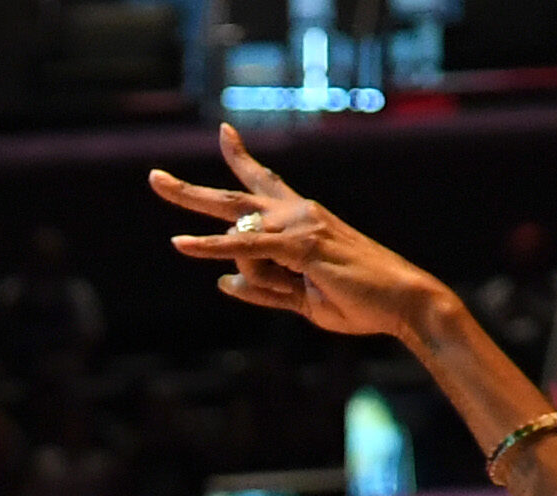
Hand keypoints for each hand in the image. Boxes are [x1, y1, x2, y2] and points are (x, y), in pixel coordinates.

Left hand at [153, 127, 454, 341]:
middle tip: (153, 177)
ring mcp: (301, 226)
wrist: (402, 303)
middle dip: (190, 192)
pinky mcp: (301, 246)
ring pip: (243, 244)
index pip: (265, 183)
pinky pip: (245, 247)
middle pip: (234, 199)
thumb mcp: (300, 300)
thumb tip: (222, 283)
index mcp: (302, 220)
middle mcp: (299, 213)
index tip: (224, 132)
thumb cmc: (358, 301)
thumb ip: (263, 290)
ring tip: (309, 286)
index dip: (241, 157)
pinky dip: (211, 248)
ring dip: (261, 279)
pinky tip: (181, 243)